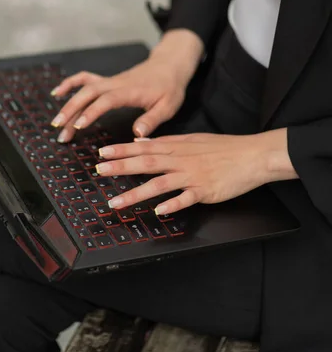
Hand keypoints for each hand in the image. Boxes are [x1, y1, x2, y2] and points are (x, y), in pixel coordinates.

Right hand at [50, 29, 203, 142]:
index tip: (79, 126)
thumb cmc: (169, 87)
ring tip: (56, 122)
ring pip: (84, 89)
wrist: (169, 65)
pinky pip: (85, 79)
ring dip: (68, 103)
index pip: (106, 100)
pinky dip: (70, 84)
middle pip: (88, 93)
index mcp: (130, 91)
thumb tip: (137, 134)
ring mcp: (109, 81)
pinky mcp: (107, 81)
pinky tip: (58, 93)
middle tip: (60, 130)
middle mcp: (115, 84)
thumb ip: (152, 120)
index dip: (92, 112)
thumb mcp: (168, 106)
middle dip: (72, 110)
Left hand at [95, 128, 296, 214]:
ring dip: (136, 193)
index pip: (143, 148)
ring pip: (159, 184)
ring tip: (116, 202)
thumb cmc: (223, 148)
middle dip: (120, 167)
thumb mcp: (192, 140)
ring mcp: (192, 176)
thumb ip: (167, 143)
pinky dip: (172, 205)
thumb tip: (143, 143)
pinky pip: (185, 199)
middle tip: (99, 170)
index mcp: (177, 147)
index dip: (121, 150)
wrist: (251, 155)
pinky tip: (158, 211)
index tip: (102, 153)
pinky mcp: (205, 190)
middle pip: (146, 163)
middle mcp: (181, 160)